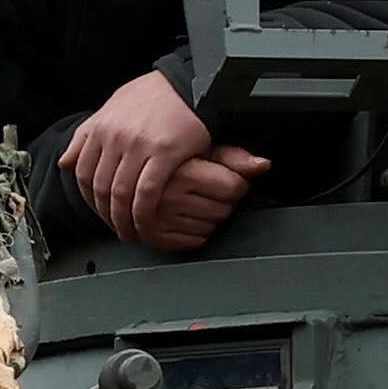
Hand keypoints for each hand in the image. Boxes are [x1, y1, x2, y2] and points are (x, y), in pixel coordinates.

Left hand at [70, 70, 268, 248]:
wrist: (191, 83)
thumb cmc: (155, 95)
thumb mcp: (113, 107)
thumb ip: (87, 134)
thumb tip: (63, 162)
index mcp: (100, 127)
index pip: (82, 173)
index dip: (88, 199)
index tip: (99, 212)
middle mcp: (114, 137)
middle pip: (100, 187)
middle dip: (106, 214)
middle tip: (116, 228)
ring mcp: (138, 145)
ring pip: (121, 194)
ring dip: (123, 220)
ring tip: (131, 233)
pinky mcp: (164, 154)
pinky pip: (146, 193)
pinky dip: (143, 214)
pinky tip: (146, 224)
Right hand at [127, 146, 270, 250]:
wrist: (124, 164)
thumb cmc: (166, 152)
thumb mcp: (199, 147)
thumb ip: (233, 158)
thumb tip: (263, 165)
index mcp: (181, 170)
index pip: (233, 188)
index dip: (236, 184)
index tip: (226, 178)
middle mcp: (168, 194)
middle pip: (224, 210)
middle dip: (222, 201)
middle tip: (207, 189)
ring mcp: (159, 217)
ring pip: (210, 228)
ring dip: (208, 217)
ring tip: (194, 200)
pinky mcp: (152, 234)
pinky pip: (192, 242)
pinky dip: (194, 232)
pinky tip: (186, 216)